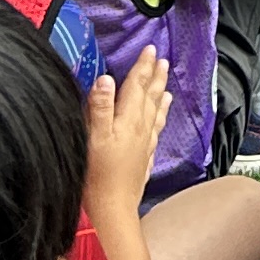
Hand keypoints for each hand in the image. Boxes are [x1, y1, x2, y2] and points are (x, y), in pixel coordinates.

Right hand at [84, 50, 172, 218]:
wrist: (113, 210)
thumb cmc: (97, 176)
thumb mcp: (93, 138)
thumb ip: (100, 108)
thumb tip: (106, 79)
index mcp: (127, 121)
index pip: (136, 87)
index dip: (142, 67)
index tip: (150, 50)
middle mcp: (139, 129)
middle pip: (150, 97)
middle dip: (155, 77)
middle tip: (162, 59)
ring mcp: (143, 144)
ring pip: (155, 112)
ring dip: (160, 94)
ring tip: (166, 83)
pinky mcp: (143, 158)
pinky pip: (155, 130)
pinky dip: (160, 118)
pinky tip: (160, 118)